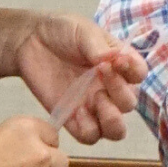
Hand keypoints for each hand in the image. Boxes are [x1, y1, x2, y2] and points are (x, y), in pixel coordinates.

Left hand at [13, 14, 146, 144]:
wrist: (29, 41)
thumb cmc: (61, 31)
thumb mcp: (82, 30)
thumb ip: (97, 45)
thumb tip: (112, 58)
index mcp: (119, 64)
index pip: (139, 74)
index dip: (134, 71)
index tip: (118, 61)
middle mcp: (110, 88)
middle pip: (129, 104)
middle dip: (120, 92)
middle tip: (101, 74)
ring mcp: (93, 106)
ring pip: (116, 130)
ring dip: (111, 121)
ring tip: (96, 100)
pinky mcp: (73, 118)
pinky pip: (90, 136)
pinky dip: (89, 129)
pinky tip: (76, 111)